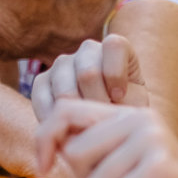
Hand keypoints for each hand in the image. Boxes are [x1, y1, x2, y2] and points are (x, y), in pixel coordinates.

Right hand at [31, 33, 148, 121]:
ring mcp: (62, 63)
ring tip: (88, 129)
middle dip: (97, 103)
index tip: (119, 98)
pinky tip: (66, 132)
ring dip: (76, 115)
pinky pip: (43, 99)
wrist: (106, 127)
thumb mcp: (136, 106)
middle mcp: (88, 50)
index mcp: (116, 48)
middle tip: (103, 121)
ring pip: (65, 90)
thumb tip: (110, 105)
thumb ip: (128, 100)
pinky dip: (56, 120)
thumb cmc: (126, 114)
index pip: (114, 45)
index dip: (116, 75)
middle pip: (88, 73)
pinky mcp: (42, 81)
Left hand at [35, 100, 177, 177]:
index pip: (66, 111)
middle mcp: (141, 119)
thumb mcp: (120, 176)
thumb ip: (90, 158)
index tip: (42, 165)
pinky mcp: (160, 168)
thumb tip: (50, 147)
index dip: (44, 138)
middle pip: (74, 154)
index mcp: (130, 115)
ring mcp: (152, 140)